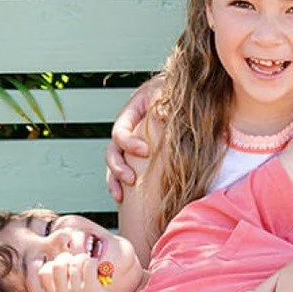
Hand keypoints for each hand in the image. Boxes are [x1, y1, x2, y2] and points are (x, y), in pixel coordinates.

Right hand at [36, 250, 113, 291]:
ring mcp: (76, 290)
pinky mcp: (90, 288)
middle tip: (77, 262)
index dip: (53, 264)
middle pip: (58, 263)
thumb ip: (60, 282)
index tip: (64, 267)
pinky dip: (93, 262)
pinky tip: (96, 267)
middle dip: (68, 258)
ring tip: (89, 264)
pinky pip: (88, 264)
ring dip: (84, 259)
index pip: (44, 272)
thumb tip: (64, 258)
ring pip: (76, 261)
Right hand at [107, 77, 163, 199]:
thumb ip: (165, 102)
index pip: (120, 131)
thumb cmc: (174, 92)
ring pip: (113, 165)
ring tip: (121, 195)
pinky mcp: (137, 157)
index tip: (146, 152)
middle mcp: (126, 131)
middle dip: (118, 167)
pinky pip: (122, 172)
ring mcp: (129, 145)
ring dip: (114, 180)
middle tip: (132, 179)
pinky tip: (122, 200)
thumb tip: (163, 115)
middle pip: (112, 151)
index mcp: (130, 113)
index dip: (128, 143)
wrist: (181, 91)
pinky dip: (120, 185)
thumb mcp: (168, 92)